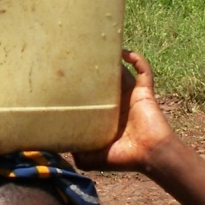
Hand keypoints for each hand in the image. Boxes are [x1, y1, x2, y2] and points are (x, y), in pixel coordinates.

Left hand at [73, 50, 174, 171]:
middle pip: (105, 78)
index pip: (91, 95)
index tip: (68, 76)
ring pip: (122, 70)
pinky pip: (144, 70)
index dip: (81, 85)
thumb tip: (55, 145)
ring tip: (100, 46)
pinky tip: (125, 53)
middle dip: (96, 67)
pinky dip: (137, 59)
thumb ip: (75, 152)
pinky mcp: (144, 91)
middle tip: (81, 56)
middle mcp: (117, 102)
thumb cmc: (123, 158)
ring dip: (114, 58)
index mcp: (105, 114)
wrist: (149, 155)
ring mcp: (131, 95)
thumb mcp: (91, 158)